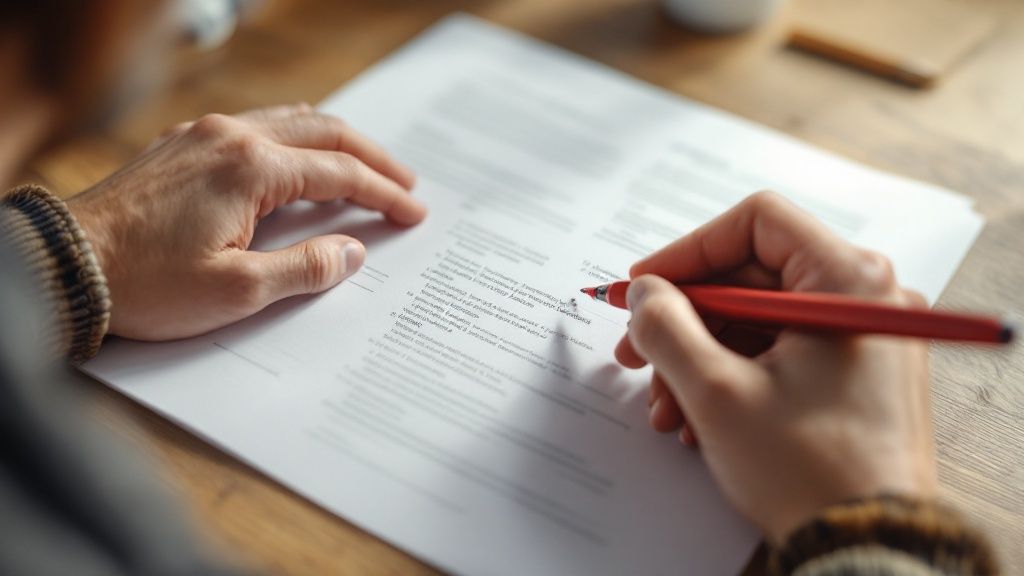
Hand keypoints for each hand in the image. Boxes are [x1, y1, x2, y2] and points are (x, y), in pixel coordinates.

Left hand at [68, 104, 424, 340]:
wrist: (65, 265)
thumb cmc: (147, 283)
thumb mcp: (237, 291)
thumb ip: (305, 267)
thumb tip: (351, 251)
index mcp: (252, 168)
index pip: (340, 173)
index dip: (383, 193)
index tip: (413, 211)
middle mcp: (231, 137)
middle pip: (323, 131)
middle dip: (372, 156)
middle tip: (406, 181)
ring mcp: (202, 136)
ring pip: (289, 121)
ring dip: (333, 141)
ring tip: (363, 164)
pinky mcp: (181, 146)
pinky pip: (254, 127)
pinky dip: (293, 139)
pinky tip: (297, 159)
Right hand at [615, 191, 936, 543]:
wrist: (871, 547)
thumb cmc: (809, 469)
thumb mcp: (715, 391)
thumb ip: (667, 327)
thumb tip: (644, 293)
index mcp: (848, 280)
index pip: (755, 223)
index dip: (688, 252)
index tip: (643, 287)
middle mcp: (865, 297)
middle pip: (751, 277)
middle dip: (684, 320)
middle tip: (634, 352)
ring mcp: (862, 337)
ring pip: (758, 321)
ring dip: (700, 358)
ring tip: (664, 407)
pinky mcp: (855, 373)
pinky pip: (780, 352)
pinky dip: (733, 377)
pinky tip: (697, 418)